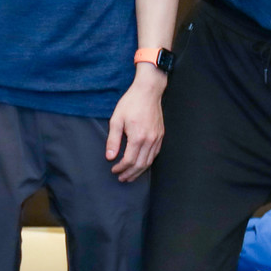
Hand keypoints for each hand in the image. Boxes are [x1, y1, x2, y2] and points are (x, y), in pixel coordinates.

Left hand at [106, 65, 164, 180]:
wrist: (148, 92)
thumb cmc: (131, 104)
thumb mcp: (116, 120)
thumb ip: (113, 140)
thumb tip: (110, 157)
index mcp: (138, 137)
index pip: (129, 160)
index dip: (121, 168)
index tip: (113, 170)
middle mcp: (150, 140)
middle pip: (140, 165)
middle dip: (130, 174)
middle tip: (121, 178)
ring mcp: (157, 139)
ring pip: (149, 161)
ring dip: (139, 171)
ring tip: (130, 176)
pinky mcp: (161, 136)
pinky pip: (155, 154)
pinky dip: (147, 162)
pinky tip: (140, 164)